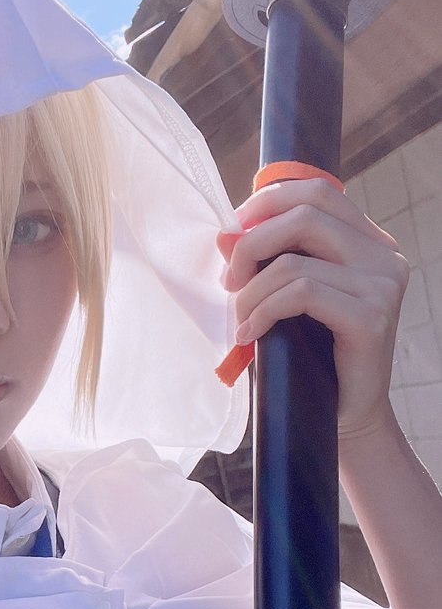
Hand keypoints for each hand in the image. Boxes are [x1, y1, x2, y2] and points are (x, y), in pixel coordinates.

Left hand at [216, 178, 409, 438]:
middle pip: (304, 215)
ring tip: (241, 319)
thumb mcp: (291, 298)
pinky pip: (302, 295)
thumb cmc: (315, 358)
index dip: (267, 203)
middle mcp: (383, 256)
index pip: (317, 193)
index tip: (233, 232)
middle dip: (251, 244)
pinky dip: (265, 311)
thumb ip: (272, 261)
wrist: (348, 416)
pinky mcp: (371, 318)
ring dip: (252, 291)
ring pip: (295, 262)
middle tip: (229, 281)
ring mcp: (382, 286)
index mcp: (368, 242)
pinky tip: (250, 334)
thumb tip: (225, 233)